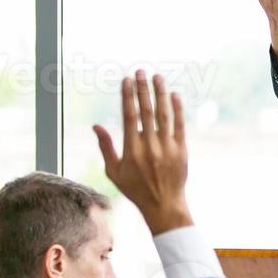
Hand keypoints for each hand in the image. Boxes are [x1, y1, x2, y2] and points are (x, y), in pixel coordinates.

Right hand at [93, 72, 192, 234]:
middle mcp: (150, 146)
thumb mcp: (114, 172)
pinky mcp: (181, 150)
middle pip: (146, 111)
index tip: (126, 80)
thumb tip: (96, 126)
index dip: (128, 96)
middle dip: (143, 89)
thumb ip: (105, 147)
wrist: (164, 206)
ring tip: (157, 77)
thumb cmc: (135, 190)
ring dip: (161, 93)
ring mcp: (167, 147)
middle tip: (140, 71)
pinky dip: (178, 109)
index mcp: (132, 150)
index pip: (129, 116)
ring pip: (164, 114)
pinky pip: (180, 125)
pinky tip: (175, 95)